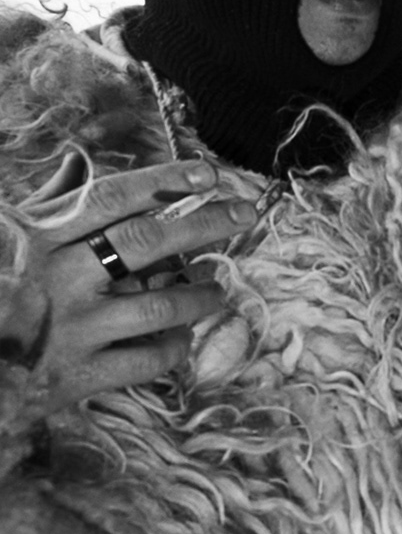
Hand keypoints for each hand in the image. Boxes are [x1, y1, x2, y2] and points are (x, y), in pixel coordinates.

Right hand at [9, 158, 257, 412]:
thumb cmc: (2, 289)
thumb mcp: (13, 239)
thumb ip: (53, 202)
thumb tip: (78, 159)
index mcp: (42, 238)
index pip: (111, 199)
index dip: (164, 182)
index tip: (209, 173)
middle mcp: (60, 277)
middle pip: (145, 241)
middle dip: (204, 223)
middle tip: (246, 214)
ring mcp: (74, 327)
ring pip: (160, 304)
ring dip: (200, 295)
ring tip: (218, 289)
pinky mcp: (83, 373)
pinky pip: (149, 359)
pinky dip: (175, 347)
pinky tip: (182, 336)